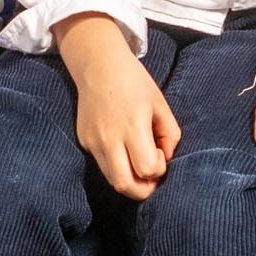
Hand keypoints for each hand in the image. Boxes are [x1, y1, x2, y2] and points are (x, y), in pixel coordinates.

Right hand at [58, 29, 181, 197]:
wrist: (98, 65)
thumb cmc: (135, 82)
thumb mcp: (161, 104)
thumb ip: (171, 135)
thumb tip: (166, 159)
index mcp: (133, 126)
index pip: (147, 169)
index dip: (159, 169)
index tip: (159, 152)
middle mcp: (110, 137)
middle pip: (125, 185)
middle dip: (143, 190)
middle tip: (151, 178)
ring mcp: (94, 142)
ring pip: (112, 180)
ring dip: (129, 180)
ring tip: (138, 164)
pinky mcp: (84, 142)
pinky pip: (102, 165)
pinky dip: (116, 166)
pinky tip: (122, 148)